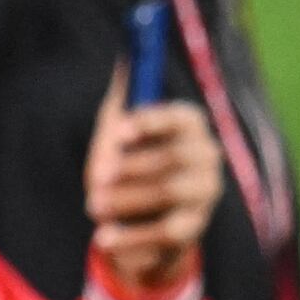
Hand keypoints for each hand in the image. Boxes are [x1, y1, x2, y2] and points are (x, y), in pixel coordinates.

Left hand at [85, 97, 220, 295]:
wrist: (134, 229)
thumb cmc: (124, 170)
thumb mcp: (116, 136)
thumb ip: (121, 104)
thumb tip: (123, 61)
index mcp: (189, 125)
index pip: (179, 117)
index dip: (150, 122)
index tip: (118, 132)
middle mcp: (206, 155)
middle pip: (173, 157)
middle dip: (130, 168)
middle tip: (97, 179)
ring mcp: (206, 192)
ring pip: (169, 191)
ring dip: (127, 199)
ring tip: (93, 208)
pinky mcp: (195, 228)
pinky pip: (166, 232)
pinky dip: (132, 237)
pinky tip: (103, 239)